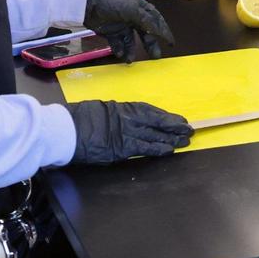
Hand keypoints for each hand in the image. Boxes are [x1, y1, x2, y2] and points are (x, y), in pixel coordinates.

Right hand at [67, 100, 192, 163]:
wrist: (68, 129)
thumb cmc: (81, 117)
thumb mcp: (103, 109)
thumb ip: (118, 115)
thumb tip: (128, 120)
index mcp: (125, 108)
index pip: (152, 112)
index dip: (167, 117)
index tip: (179, 120)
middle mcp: (130, 119)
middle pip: (158, 122)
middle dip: (175, 127)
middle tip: (190, 130)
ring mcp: (127, 134)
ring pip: (155, 135)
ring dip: (171, 139)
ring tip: (185, 141)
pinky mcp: (122, 149)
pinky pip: (144, 148)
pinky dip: (158, 149)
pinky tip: (169, 150)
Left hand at [83, 0, 173, 61]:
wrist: (86, 4)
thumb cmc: (111, 3)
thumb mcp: (132, 10)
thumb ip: (148, 21)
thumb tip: (160, 31)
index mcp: (140, 7)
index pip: (156, 20)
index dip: (164, 31)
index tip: (170, 43)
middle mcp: (132, 16)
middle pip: (145, 32)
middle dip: (150, 44)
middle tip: (155, 57)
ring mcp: (121, 24)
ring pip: (131, 40)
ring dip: (132, 50)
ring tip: (130, 60)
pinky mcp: (110, 31)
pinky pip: (118, 43)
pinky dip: (120, 49)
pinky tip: (120, 54)